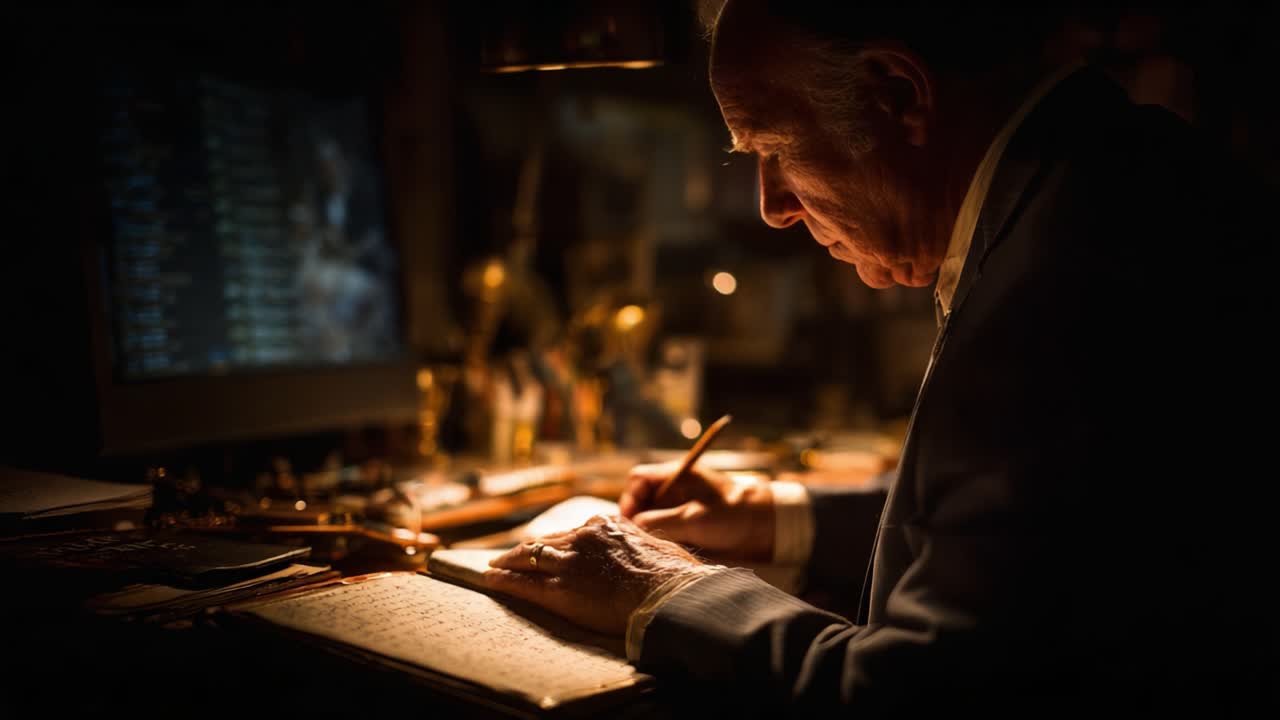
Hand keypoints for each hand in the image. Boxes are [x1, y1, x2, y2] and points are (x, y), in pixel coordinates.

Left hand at [484, 514, 711, 634]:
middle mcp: (583, 538)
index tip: (546, 546)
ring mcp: (570, 563)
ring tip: (493, 568)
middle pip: (546, 542)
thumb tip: (647, 550)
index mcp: (606, 526)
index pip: (572, 533)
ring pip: (529, 558)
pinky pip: (524, 583)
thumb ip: (640, 545)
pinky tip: (491, 582)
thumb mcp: (658, 548)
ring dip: (507, 563)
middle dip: (525, 550)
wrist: (668, 595)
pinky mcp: (562, 589)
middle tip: (506, 556)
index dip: (556, 542)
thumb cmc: (674, 576)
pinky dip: (505, 581)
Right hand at [618, 461, 774, 560]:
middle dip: (638, 518)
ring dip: (650, 531)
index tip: (631, 521)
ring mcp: (681, 505)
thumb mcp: (693, 519)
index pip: (639, 479)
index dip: (630, 498)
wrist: (766, 528)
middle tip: (640, 539)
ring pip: (651, 516)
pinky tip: (666, 551)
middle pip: (642, 499)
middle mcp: (675, 488)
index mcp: (677, 475)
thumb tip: (631, 526)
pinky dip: (662, 539)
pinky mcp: (687, 523)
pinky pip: (664, 529)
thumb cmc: (733, 515)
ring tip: (654, 547)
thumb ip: (659, 521)